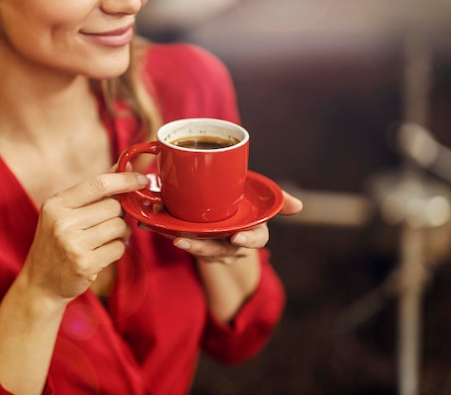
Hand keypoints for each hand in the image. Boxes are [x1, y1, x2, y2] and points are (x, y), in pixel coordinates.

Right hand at [22, 170, 148, 299]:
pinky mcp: (84, 264)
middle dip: (119, 213)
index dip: (125, 180)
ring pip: (119, 227)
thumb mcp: (66, 211)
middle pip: (113, 207)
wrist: (40, 282)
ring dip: (120, 232)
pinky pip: (118, 248)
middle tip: (108, 222)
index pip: (98, 184)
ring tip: (105, 238)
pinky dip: (117, 249)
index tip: (142, 179)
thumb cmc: (57, 241)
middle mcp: (62, 222)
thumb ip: (94, 189)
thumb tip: (124, 164)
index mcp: (56, 204)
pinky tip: (102, 253)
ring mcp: (72, 244)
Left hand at [173, 190, 302, 263]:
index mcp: (252, 234)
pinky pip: (182, 240)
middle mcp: (233, 246)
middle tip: (184, 241)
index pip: (255, 240)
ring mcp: (213, 247)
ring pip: (198, 249)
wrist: (226, 216)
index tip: (237, 238)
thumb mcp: (260, 200)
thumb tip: (299, 206)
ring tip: (169, 235)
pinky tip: (151, 225)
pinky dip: (166, 233)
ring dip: (182, 242)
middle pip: (219, 250)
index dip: (247, 241)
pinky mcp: (195, 243)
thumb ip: (277, 201)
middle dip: (201, 246)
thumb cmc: (245, 206)